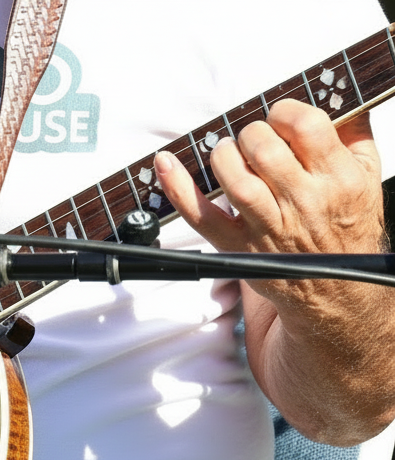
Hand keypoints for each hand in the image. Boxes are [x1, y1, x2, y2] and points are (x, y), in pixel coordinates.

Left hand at [154, 98, 383, 258]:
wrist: (336, 291)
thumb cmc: (347, 227)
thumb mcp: (367, 178)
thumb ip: (356, 135)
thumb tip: (340, 93)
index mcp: (339, 180)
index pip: (307, 126)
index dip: (285, 112)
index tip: (279, 117)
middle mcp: (304, 203)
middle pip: (265, 149)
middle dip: (252, 133)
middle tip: (253, 140)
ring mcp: (268, 227)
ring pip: (235, 180)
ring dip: (225, 155)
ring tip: (230, 153)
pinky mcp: (237, 246)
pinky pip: (200, 215)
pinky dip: (178, 189)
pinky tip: (166, 163)